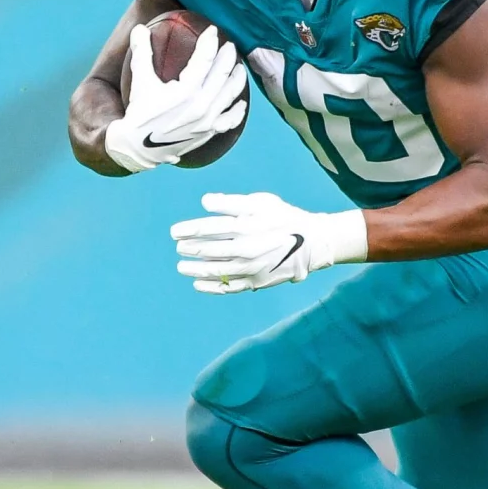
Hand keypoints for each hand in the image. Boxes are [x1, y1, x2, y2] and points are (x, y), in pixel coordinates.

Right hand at [105, 24, 246, 172]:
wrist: (139, 147)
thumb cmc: (139, 112)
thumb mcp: (140, 80)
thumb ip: (142, 53)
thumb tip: (139, 28)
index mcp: (186, 90)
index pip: (205, 59)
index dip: (210, 42)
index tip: (213, 31)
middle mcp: (202, 105)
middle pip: (222, 74)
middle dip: (228, 56)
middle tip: (230, 45)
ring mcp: (208, 120)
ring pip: (230, 94)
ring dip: (237, 79)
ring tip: (240, 68)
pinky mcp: (209, 132)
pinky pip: (230, 120)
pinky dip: (238, 111)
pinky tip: (241, 102)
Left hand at [172, 192, 367, 292]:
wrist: (313, 243)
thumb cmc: (285, 218)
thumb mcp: (261, 202)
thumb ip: (232, 202)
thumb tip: (205, 202)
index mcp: (245, 227)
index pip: (208, 229)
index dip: (188, 230)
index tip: (174, 232)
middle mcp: (244, 250)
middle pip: (208, 250)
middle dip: (189, 249)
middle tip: (178, 246)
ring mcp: (250, 269)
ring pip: (215, 270)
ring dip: (194, 269)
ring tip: (181, 266)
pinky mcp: (256, 282)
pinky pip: (229, 287)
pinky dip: (211, 287)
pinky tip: (198, 284)